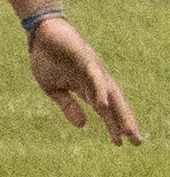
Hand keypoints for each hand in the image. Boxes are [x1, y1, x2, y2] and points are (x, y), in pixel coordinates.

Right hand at [28, 17, 141, 144]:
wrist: (40, 33)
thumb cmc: (47, 58)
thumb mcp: (53, 89)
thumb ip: (68, 106)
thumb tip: (82, 126)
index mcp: (87, 87)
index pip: (105, 110)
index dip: (113, 126)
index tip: (120, 143)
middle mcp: (95, 80)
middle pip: (115, 104)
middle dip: (125, 123)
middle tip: (136, 142)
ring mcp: (93, 69)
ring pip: (110, 93)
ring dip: (120, 111)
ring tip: (128, 130)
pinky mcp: (85, 58)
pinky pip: (95, 77)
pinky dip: (100, 91)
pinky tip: (103, 105)